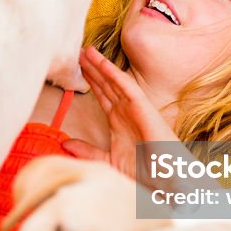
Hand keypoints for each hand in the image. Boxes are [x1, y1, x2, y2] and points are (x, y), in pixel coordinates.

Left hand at [62, 46, 178, 179]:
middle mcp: (125, 111)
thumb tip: (65, 143)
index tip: (76, 68)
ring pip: (114, 81)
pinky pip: (127, 87)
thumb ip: (87, 151)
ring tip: (86, 50)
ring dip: (100, 65)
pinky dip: (115, 74)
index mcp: (118, 122)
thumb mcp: (108, 161)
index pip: (101, 95)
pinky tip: (102, 63)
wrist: (164, 179)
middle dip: (92, 68)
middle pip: (105, 84)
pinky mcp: (143, 107)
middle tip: (77, 51)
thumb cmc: (144, 172)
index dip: (89, 81)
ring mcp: (134, 108)